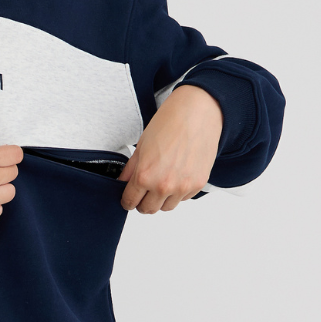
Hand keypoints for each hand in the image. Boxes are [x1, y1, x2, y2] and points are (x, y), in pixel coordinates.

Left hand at [119, 84, 221, 213]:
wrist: (198, 112)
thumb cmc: (170, 123)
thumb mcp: (141, 146)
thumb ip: (130, 170)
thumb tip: (122, 183)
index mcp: (145, 176)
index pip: (130, 202)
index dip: (127, 200)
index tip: (129, 198)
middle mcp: (163, 186)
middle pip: (147, 209)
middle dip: (143, 202)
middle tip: (144, 191)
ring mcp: (182, 187)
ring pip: (166, 207)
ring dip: (161, 199)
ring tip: (162, 181)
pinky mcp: (198, 184)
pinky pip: (183, 198)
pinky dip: (178, 192)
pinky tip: (177, 175)